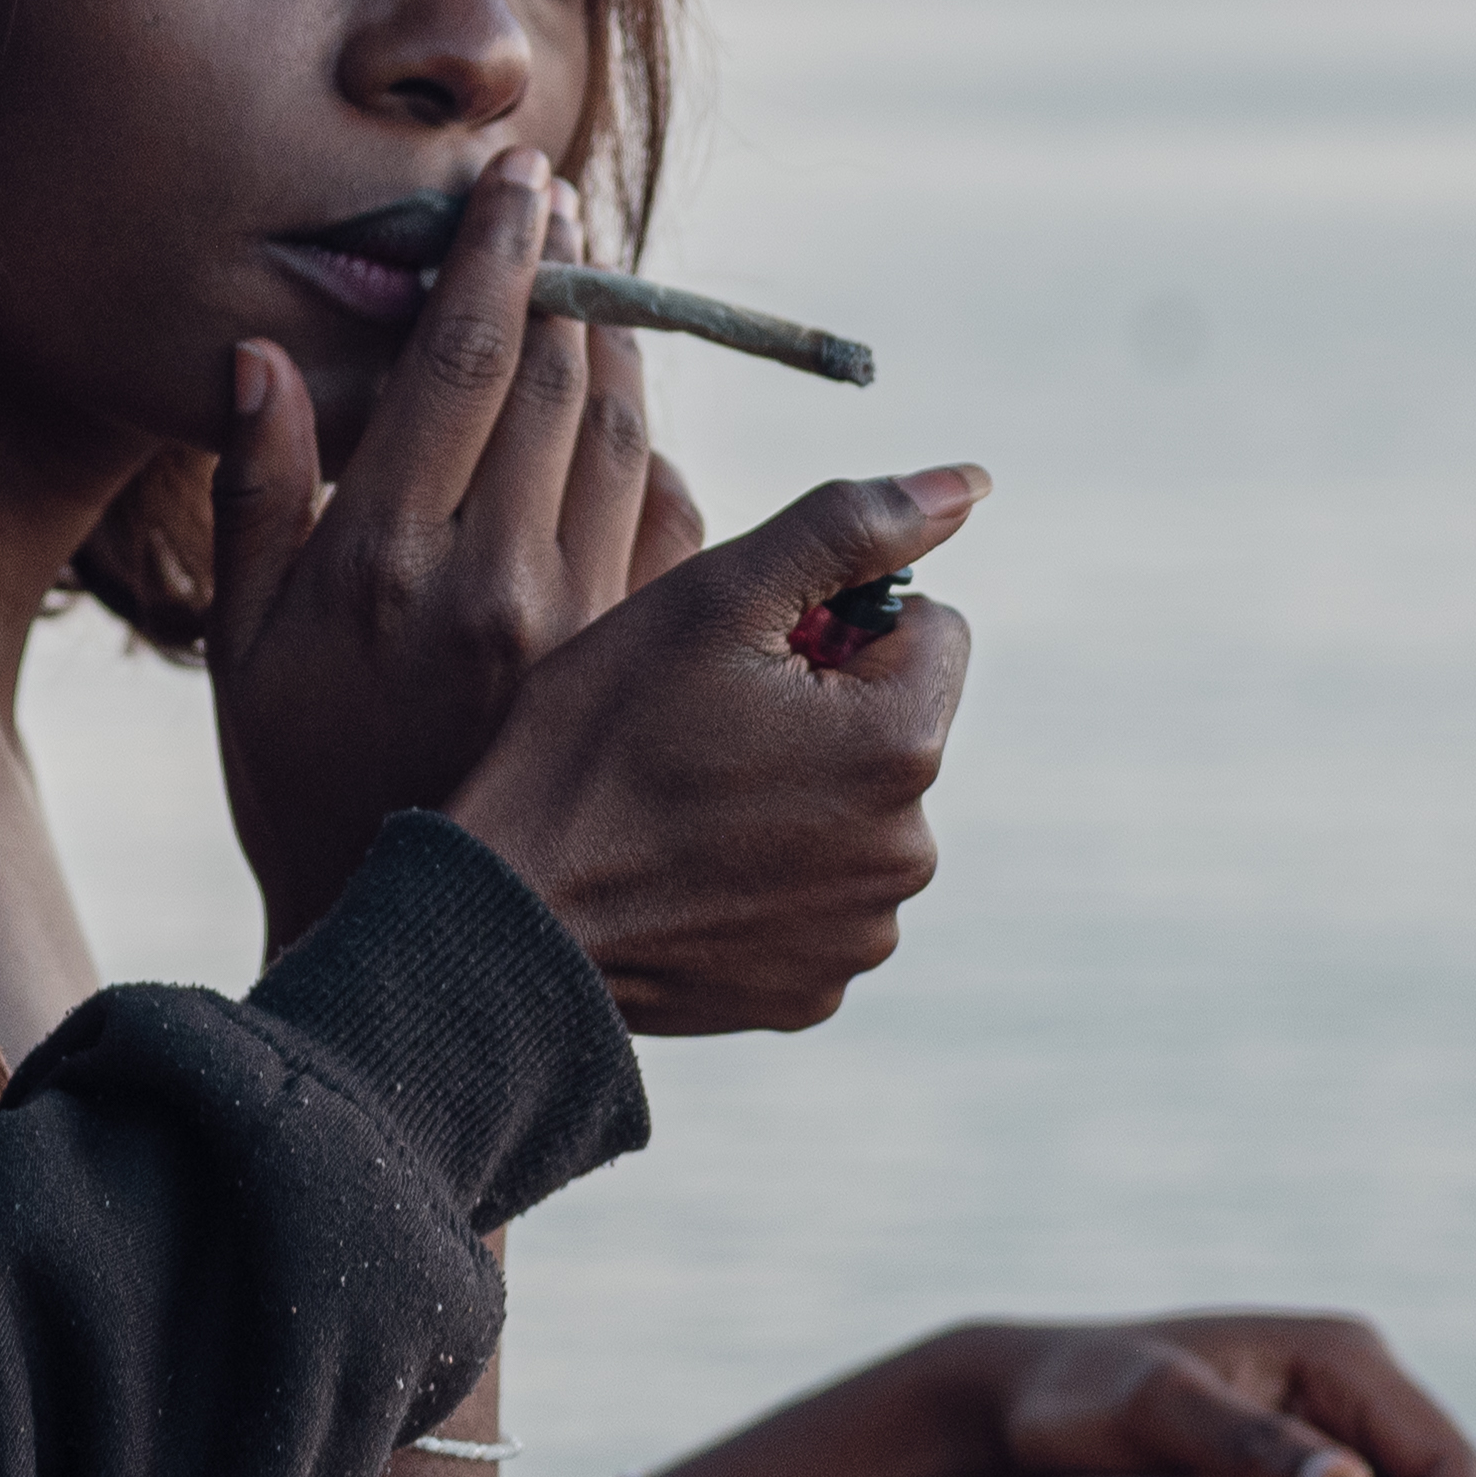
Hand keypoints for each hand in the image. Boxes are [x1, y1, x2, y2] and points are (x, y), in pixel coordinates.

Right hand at [207, 152, 698, 951]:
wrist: (413, 928)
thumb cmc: (301, 779)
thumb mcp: (244, 641)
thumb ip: (253, 491)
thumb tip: (260, 351)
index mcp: (385, 562)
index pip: (458, 364)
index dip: (495, 257)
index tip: (522, 180)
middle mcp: (495, 587)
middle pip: (564, 386)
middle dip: (570, 283)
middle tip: (568, 213)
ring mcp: (583, 633)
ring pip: (631, 444)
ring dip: (621, 356)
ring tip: (597, 298)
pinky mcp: (640, 671)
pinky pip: (672, 528)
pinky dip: (654, 461)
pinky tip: (624, 432)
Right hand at [435, 462, 975, 1036]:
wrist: (507, 918)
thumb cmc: (595, 745)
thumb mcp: (713, 600)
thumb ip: (849, 527)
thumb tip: (968, 484)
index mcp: (901, 743)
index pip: (929, 628)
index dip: (835, 622)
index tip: (746, 657)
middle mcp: (908, 851)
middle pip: (890, 725)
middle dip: (819, 712)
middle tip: (700, 730)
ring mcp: (862, 933)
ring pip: (853, 813)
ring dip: (795, 796)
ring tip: (685, 803)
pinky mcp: (814, 992)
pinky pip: (815, 900)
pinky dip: (767, 880)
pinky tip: (687, 872)